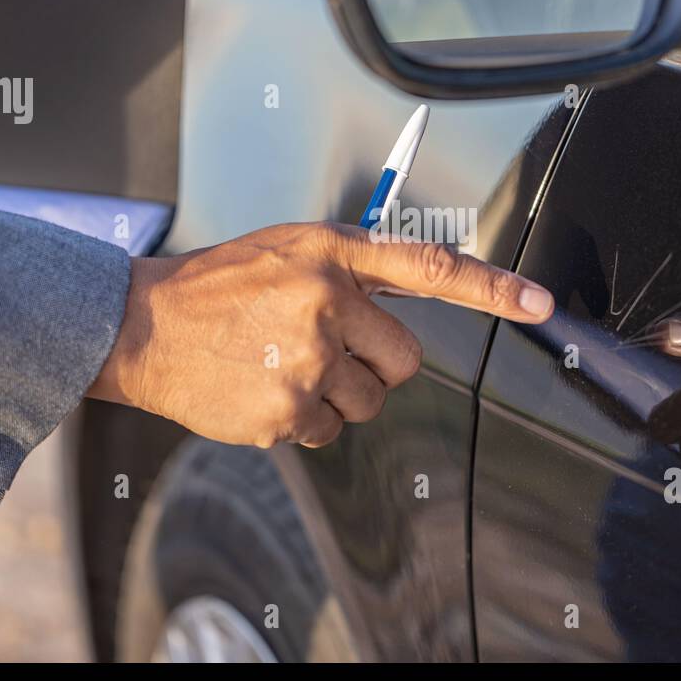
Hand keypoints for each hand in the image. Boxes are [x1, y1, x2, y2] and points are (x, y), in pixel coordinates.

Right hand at [87, 222, 554, 448]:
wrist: (141, 326)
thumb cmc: (221, 284)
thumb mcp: (291, 249)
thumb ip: (356, 267)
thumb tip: (423, 283)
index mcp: (333, 254)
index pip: (429, 267)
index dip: (491, 288)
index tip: (539, 304)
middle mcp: (326, 303)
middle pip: (404, 361)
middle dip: (374, 361)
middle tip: (324, 345)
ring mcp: (305, 363)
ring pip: (367, 402)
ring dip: (336, 392)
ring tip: (281, 364)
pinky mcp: (284, 413)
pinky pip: (327, 432)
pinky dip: (302, 419)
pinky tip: (262, 389)